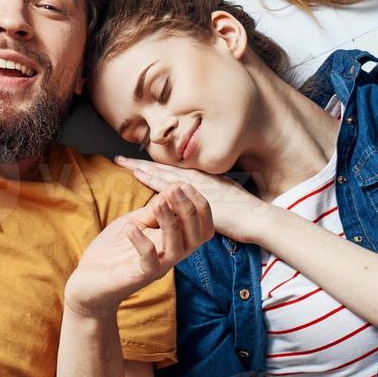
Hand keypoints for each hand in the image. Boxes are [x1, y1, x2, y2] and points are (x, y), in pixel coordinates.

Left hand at [64, 183, 212, 317]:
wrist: (88, 282)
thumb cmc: (113, 251)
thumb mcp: (135, 222)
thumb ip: (154, 209)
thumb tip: (174, 186)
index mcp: (173, 241)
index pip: (202, 226)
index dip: (199, 204)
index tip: (183, 184)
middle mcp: (170, 255)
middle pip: (197, 236)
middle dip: (190, 210)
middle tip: (176, 189)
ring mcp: (157, 267)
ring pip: (178, 248)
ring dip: (170, 222)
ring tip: (159, 203)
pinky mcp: (139, 276)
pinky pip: (150, 262)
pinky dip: (143, 243)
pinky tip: (131, 228)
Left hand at [114, 157, 266, 242]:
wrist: (258, 218)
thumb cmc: (243, 211)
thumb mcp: (221, 198)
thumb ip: (204, 196)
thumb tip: (193, 197)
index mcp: (200, 180)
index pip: (169, 170)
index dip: (151, 165)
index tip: (133, 162)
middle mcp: (196, 180)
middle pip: (163, 169)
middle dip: (141, 164)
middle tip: (120, 158)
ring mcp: (196, 188)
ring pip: (164, 175)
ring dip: (145, 169)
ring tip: (126, 165)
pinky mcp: (197, 198)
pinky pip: (172, 188)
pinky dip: (156, 182)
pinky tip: (142, 178)